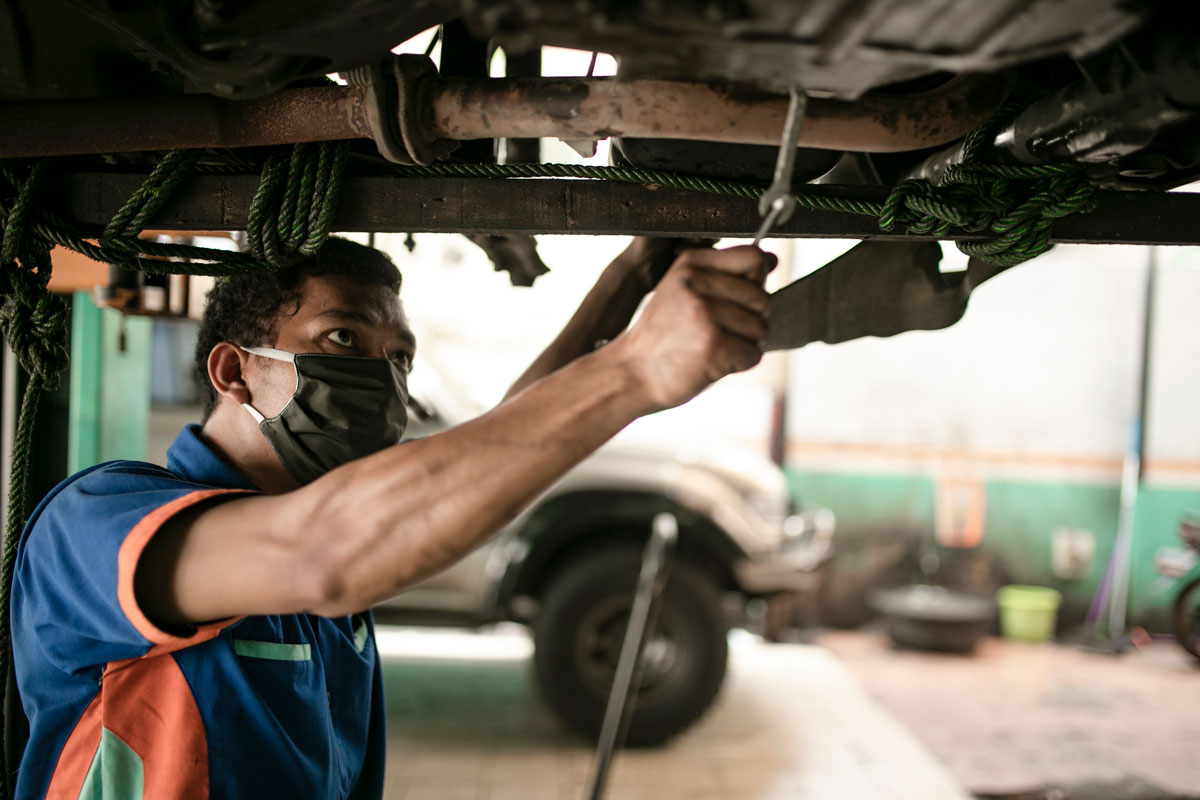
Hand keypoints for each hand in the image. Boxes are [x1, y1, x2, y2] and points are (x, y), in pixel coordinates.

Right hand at [610, 245, 772, 411]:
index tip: (736, 300)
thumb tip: (770, 266)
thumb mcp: (682, 292)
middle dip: (750, 321)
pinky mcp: (713, 343)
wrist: (630, 373)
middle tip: (717, 332)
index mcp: (691, 264)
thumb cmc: (662, 338)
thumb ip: (719, 279)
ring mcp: (705, 312)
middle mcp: (697, 283)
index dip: (754, 283)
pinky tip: (710, 363)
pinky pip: (753, 354)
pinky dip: (738, 365)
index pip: (753, 258)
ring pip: (760, 328)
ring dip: (743, 345)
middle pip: (762, 298)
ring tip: (710, 347)